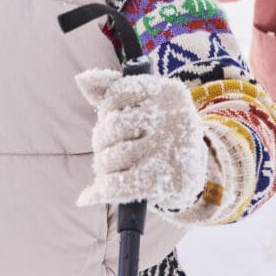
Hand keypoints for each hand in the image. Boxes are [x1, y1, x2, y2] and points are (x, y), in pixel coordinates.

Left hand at [74, 70, 207, 209]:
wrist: (193, 172)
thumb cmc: (160, 131)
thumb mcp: (145, 104)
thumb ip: (112, 88)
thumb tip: (82, 79)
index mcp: (169, 93)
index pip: (117, 93)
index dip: (106, 109)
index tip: (113, 119)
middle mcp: (173, 119)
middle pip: (112, 127)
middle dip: (101, 140)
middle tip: (107, 148)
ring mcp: (169, 151)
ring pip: (111, 157)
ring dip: (101, 166)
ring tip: (106, 168)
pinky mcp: (164, 182)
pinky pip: (116, 186)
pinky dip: (99, 191)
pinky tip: (89, 196)